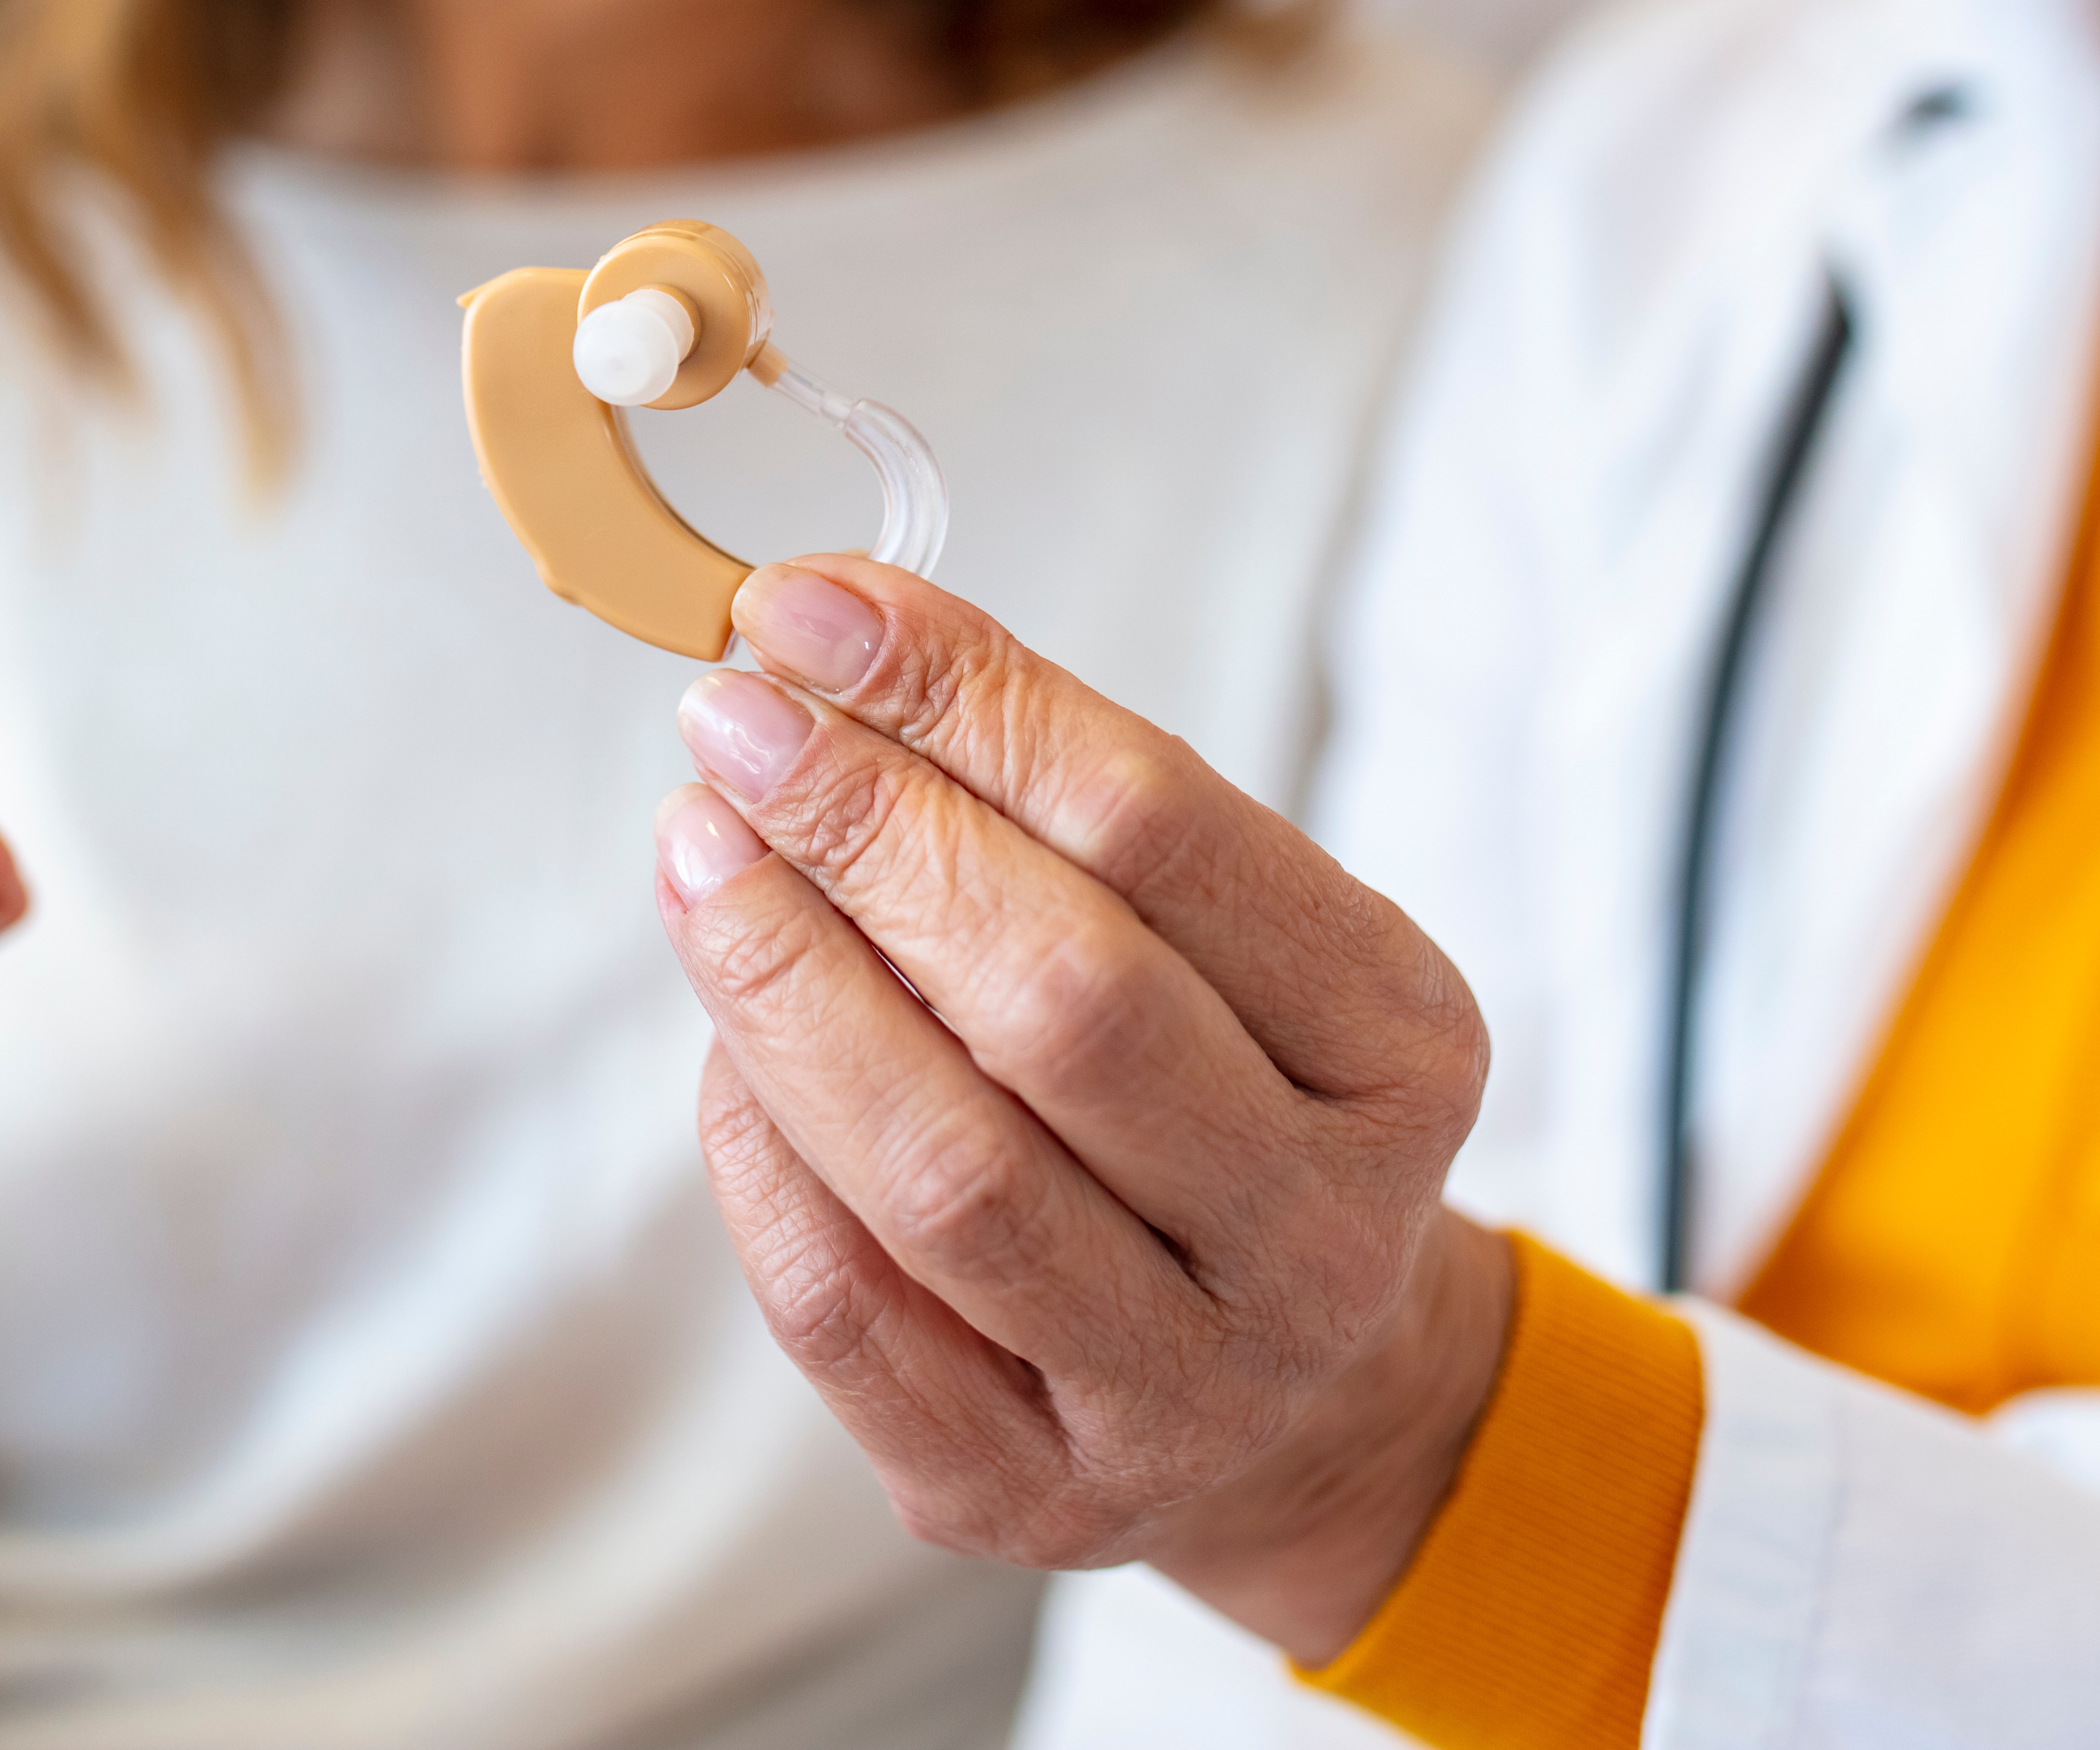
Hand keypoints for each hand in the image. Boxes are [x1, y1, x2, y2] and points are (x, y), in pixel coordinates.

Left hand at [651, 558, 1508, 1666]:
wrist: (1300, 1402)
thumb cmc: (1227, 1101)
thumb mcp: (1222, 939)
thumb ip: (1059, 808)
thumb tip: (828, 651)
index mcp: (1402, 1049)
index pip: (1162, 829)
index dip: (972, 700)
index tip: (813, 608)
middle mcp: (1317, 1234)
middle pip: (1058, 1000)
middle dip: (869, 831)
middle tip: (733, 719)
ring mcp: (1179, 1388)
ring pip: (942, 1166)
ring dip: (787, 981)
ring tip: (697, 848)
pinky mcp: (1023, 1491)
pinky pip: (846, 1303)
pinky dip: (760, 1147)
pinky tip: (721, 1039)